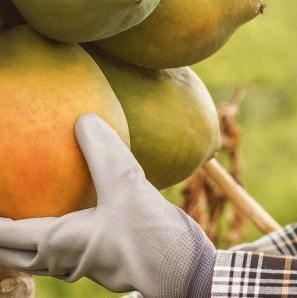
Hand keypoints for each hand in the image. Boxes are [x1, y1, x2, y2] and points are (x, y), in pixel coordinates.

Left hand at [0, 113, 215, 297]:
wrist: (184, 272)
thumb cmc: (150, 236)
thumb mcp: (127, 186)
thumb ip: (103, 153)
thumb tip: (84, 119)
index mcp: (56, 243)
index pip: (2, 235)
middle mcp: (62, 259)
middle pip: (11, 254)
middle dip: (0, 236)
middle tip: (2, 207)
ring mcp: (82, 265)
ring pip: (37, 258)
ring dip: (23, 241)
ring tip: (26, 212)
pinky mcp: (102, 264)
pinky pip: (64, 252)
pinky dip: (52, 238)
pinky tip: (75, 215)